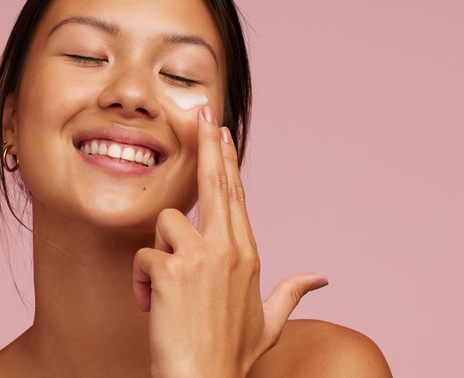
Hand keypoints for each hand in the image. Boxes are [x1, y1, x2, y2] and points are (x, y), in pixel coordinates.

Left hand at [132, 105, 327, 377]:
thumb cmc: (230, 354)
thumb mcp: (268, 323)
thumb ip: (292, 292)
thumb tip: (321, 276)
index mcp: (248, 255)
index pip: (236, 195)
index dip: (228, 160)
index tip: (222, 132)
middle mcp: (228, 249)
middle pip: (216, 183)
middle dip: (208, 143)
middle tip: (201, 110)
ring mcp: (200, 258)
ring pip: (168, 222)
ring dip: (159, 252)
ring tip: (163, 289)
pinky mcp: (170, 270)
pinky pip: (144, 255)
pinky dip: (142, 281)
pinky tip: (151, 305)